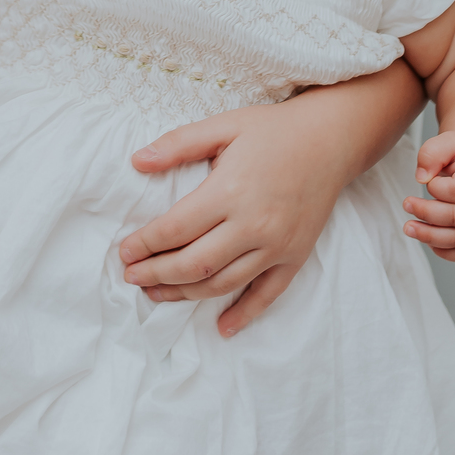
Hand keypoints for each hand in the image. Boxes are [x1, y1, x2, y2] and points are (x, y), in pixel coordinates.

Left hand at [118, 100, 343, 338]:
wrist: (331, 139)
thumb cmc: (272, 130)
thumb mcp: (224, 125)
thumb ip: (179, 143)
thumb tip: (136, 161)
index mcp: (230, 191)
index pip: (176, 228)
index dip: (145, 244)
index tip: (124, 252)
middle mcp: (253, 224)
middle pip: (194, 264)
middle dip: (157, 275)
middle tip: (132, 276)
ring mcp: (276, 245)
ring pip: (223, 284)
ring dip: (185, 294)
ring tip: (157, 294)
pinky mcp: (295, 256)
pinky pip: (267, 295)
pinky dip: (244, 315)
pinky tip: (222, 328)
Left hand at [402, 128, 454, 260]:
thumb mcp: (450, 140)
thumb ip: (432, 153)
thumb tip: (421, 178)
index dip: (435, 188)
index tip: (428, 180)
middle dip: (427, 214)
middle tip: (406, 205)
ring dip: (432, 237)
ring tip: (409, 228)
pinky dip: (448, 253)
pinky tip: (429, 242)